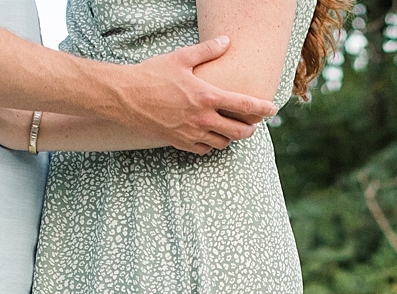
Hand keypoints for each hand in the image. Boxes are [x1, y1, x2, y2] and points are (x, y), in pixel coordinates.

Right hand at [120, 37, 276, 153]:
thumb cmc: (151, 74)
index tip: (273, 108)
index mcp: (206, 96)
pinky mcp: (179, 142)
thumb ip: (207, 50)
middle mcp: (202, 118)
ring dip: (231, 137)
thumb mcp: (180, 58)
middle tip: (253, 124)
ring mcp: (191, 133)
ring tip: (231, 128)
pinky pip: (204, 150)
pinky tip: (210, 135)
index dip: (263, 108)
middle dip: (251, 129)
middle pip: (239, 132)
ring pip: (223, 143)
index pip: (244, 106)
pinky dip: (212, 144)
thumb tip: (227, 41)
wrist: (124, 97)